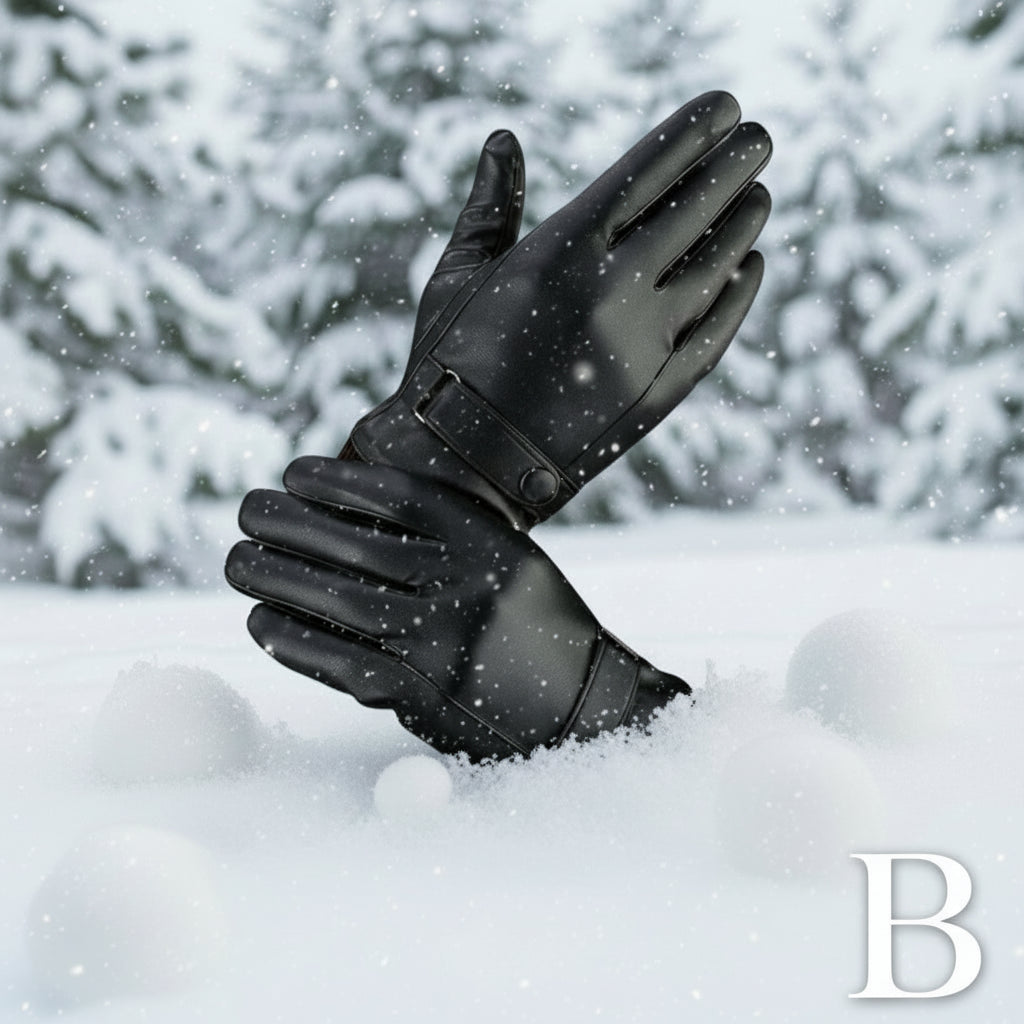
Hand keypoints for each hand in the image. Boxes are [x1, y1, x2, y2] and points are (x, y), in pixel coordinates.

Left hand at [225, 457, 689, 760]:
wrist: (582, 703)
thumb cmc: (532, 619)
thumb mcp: (504, 556)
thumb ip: (444, 533)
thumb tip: (339, 507)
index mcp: (488, 543)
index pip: (399, 497)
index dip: (336, 480)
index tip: (292, 472)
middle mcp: (468, 587)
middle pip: (358, 548)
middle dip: (288, 524)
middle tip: (245, 510)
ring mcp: (446, 645)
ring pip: (342, 604)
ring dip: (277, 579)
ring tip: (237, 561)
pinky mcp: (425, 696)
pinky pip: (344, 664)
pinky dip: (294, 642)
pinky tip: (263, 622)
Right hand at [343, 91, 771, 527]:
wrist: (464, 467)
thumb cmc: (448, 365)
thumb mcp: (457, 275)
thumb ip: (489, 204)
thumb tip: (503, 138)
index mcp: (561, 250)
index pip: (647, 171)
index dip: (693, 134)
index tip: (725, 109)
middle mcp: (614, 289)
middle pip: (695, 210)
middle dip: (734, 166)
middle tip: (758, 140)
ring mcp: (644, 345)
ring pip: (716, 267)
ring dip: (743, 224)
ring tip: (759, 197)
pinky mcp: (659, 394)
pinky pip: (715, 332)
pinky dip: (739, 295)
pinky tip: (751, 267)